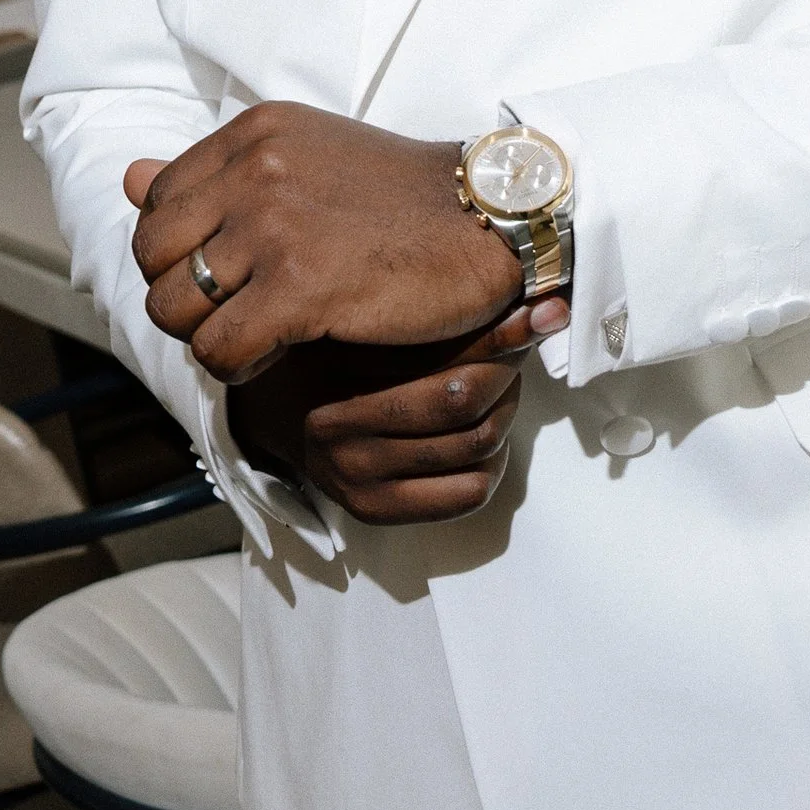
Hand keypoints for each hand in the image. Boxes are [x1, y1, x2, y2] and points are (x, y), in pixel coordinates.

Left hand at [125, 102, 524, 380]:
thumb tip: (127, 177)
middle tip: (232, 312)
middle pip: (151, 256)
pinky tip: (276, 356)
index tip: (222, 274)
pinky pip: (217, 350)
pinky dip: (236, 368)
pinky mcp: (301, 288)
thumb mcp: (302, 157)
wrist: (484, 220)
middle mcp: (255, 170)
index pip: (157, 202)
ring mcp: (275, 227)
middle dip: (179, 296)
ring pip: (173, 307)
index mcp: (253, 134)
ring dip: (206, 336)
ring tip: (255, 336)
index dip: (178, 251)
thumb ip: (216, 174)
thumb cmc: (397, 197)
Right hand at [226, 312, 553, 524]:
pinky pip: (466, 494)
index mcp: (334, 366)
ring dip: (504, 413)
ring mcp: (353, 476)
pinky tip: (481, 439)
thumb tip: (533, 299)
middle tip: (514, 350)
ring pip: (474, 446)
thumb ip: (434, 310)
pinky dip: (491, 464)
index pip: (448, 358)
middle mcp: (339, 426)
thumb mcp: (364, 314)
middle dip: (507, 370)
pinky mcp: (370, 510)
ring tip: (498, 389)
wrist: (268, 406)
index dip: (505, 336)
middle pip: (465, 402)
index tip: (541, 314)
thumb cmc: (328, 344)